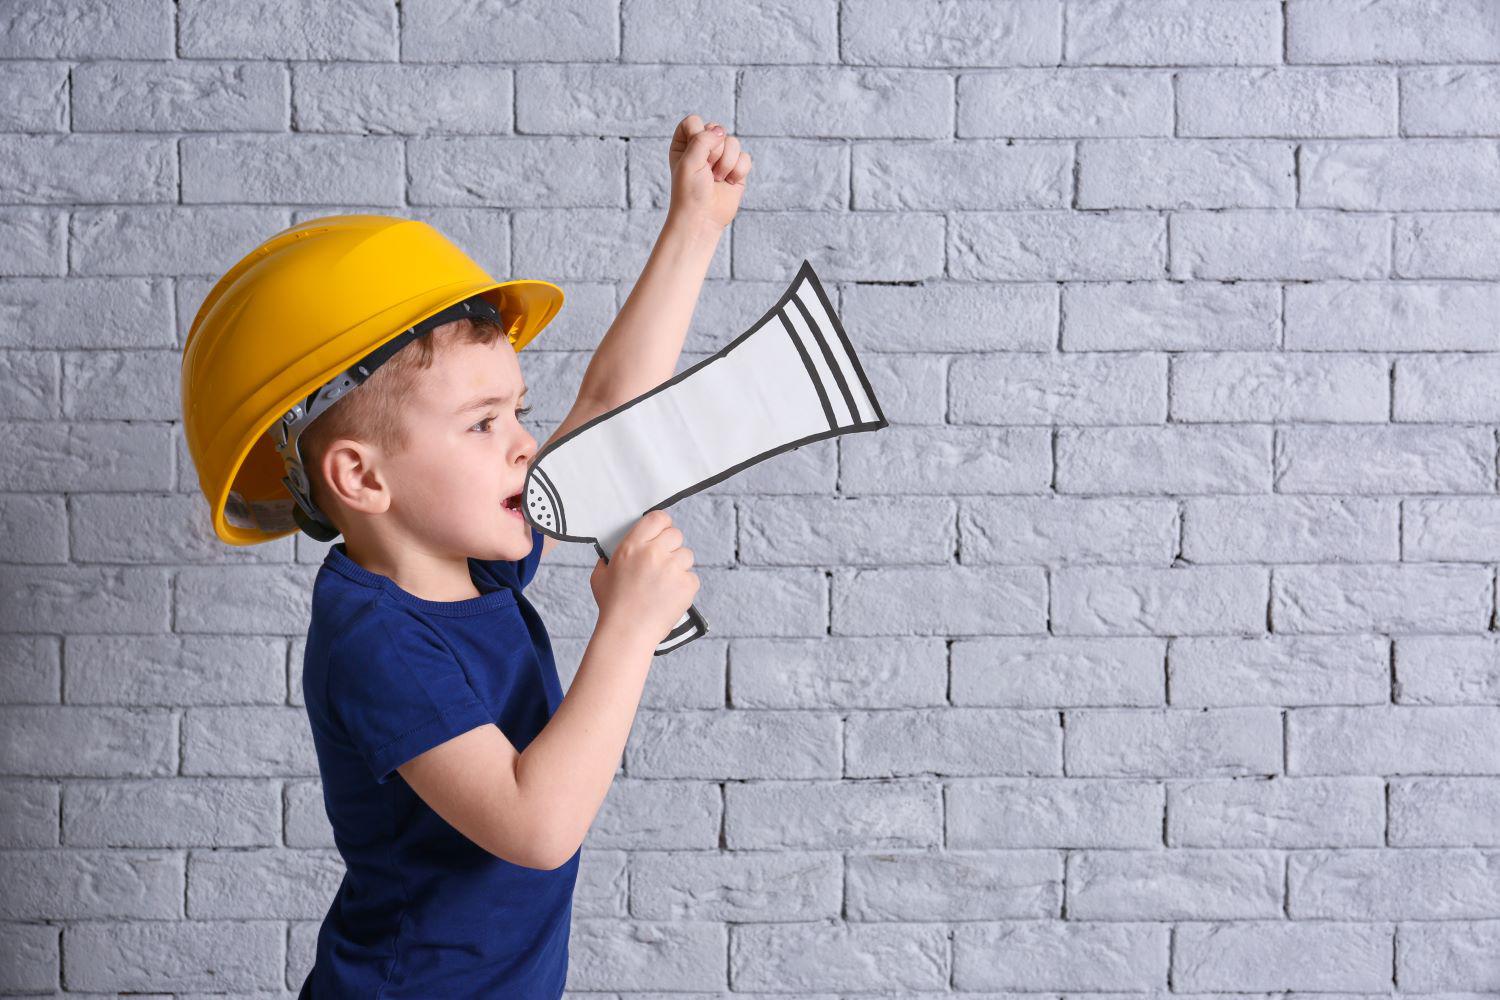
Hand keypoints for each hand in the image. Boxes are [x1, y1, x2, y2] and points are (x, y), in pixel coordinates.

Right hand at [589, 509, 699, 646]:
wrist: (627, 633)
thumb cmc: (612, 606)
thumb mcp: (600, 576)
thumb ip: (608, 558)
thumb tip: (612, 552)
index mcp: (632, 545)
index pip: (658, 518)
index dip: (662, 524)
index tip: (661, 533)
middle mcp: (654, 553)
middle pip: (676, 534)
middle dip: (671, 546)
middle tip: (662, 562)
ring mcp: (672, 568)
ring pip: (687, 555)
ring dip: (679, 566)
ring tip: (665, 583)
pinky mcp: (687, 585)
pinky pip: (692, 577)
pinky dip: (684, 586)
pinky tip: (670, 596)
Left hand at [667, 113, 751, 233]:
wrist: (702, 218)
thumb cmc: (690, 192)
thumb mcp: (689, 161)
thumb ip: (702, 138)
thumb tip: (720, 132)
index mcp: (684, 143)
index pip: (694, 121)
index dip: (697, 135)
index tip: (693, 155)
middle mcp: (703, 148)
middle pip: (717, 129)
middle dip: (714, 151)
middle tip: (706, 170)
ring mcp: (721, 158)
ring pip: (733, 143)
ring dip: (726, 163)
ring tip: (716, 179)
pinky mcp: (736, 169)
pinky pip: (745, 158)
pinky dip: (738, 171)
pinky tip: (728, 183)